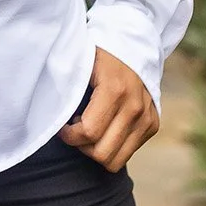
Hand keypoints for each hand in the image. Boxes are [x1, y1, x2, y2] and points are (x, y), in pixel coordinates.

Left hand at [57, 47, 158, 171]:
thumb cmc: (98, 55)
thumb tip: (53, 116)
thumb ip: (67, 89)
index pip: (89, 133)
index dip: (69, 135)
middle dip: (82, 146)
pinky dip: (112, 146)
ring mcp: (147, 118)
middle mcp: (135, 107)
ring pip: (116, 160)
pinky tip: (104, 127)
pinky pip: (127, 153)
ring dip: (97, 150)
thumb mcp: (80, 64)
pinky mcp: (152, 124)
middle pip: (102, 154)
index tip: (62, 126)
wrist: (133, 44)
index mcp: (115, 90)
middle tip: (74, 129)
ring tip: (89, 129)